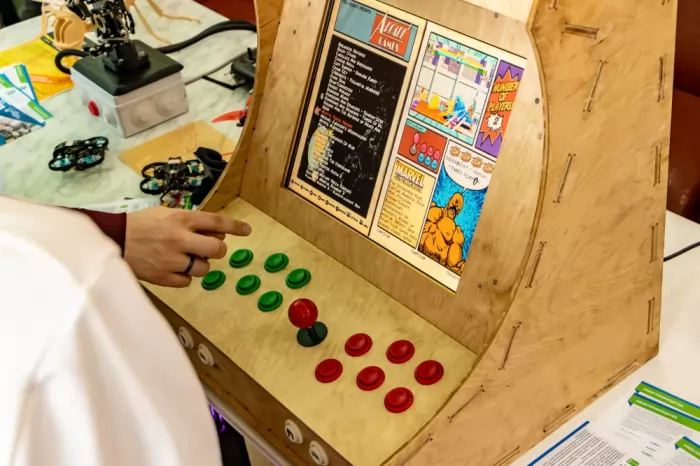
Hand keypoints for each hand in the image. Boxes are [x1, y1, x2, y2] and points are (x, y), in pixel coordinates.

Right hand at [124, 207, 250, 286]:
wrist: (112, 240)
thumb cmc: (141, 224)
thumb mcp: (166, 214)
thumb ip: (190, 221)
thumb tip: (217, 231)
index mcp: (181, 219)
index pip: (216, 221)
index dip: (235, 226)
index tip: (247, 230)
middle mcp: (180, 239)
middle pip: (218, 248)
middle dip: (217, 249)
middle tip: (208, 249)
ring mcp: (172, 260)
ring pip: (205, 268)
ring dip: (200, 265)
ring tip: (185, 259)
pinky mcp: (164, 277)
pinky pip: (188, 281)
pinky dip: (184, 276)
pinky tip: (173, 269)